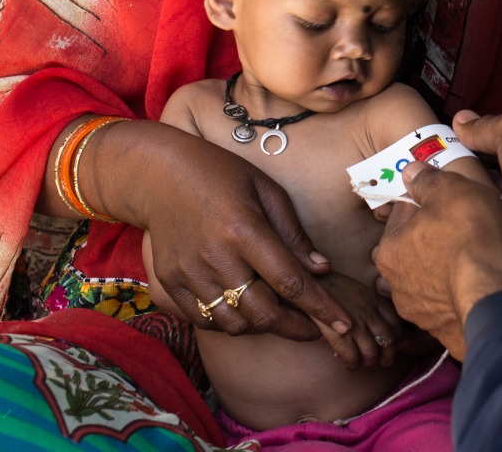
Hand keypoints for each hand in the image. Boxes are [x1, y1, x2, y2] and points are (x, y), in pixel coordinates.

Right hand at [83, 120, 365, 365]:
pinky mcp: (170, 283)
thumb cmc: (221, 175)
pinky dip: (230, 323)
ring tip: (279, 316)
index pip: (290, 281)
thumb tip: (321, 270)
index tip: (343, 323)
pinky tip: (244, 310)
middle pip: (264, 313)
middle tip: (314, 326)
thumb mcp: (266, 190)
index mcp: (244, 229)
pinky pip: (205, 320)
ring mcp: (189, 273)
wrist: (158, 174)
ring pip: (235, 324)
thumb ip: (293, 234)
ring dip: (263, 327)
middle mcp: (215, 257)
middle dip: (296, 327)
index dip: (321, 307)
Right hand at [314, 271, 402, 369]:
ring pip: (372, 352)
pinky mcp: (339, 334)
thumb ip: (369, 306)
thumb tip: (376, 325)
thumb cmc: (332, 286)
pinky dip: (353, 364)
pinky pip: (352, 357)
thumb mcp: (358, 290)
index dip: (398, 338)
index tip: (395, 345)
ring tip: (366, 362)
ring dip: (370, 361)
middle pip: (388, 340)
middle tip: (385, 361)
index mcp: (375, 300)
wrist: (309, 281)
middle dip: (389, 354)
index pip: (396, 323)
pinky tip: (350, 364)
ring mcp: (355, 324)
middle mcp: (369, 313)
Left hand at [373, 161, 501, 358]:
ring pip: (431, 279)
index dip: (427, 203)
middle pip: (415, 249)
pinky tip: (478, 284)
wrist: (498, 296)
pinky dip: (460, 294)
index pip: (403, 215)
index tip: (448, 201)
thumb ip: (427, 180)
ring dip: (446, 269)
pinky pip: (450, 304)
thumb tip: (411, 172)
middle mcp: (396, 285)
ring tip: (475, 258)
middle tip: (464, 228)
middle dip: (434, 239)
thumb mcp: (451, 191)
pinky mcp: (444, 332)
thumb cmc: (472, 238)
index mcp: (389, 250)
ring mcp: (421, 313)